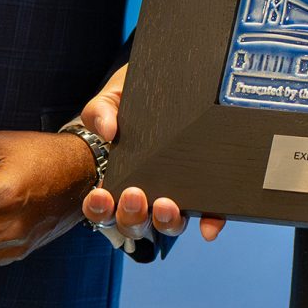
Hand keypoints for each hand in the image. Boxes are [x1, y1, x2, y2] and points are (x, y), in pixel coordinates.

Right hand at [77, 64, 224, 243]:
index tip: (101, 196)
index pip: (104, 208)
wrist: (170, 81)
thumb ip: (100, 112)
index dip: (99, 210)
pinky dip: (209, 224)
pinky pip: (207, 215)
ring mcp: (175, 195)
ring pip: (167, 225)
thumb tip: (107, 130)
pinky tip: (208, 226)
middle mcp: (146, 194)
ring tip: (166, 205)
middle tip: (134, 194)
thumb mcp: (114, 98)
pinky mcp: (204, 191)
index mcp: (119, 180)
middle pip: (134, 224)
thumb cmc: (136, 98)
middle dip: (131, 216)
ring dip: (165, 222)